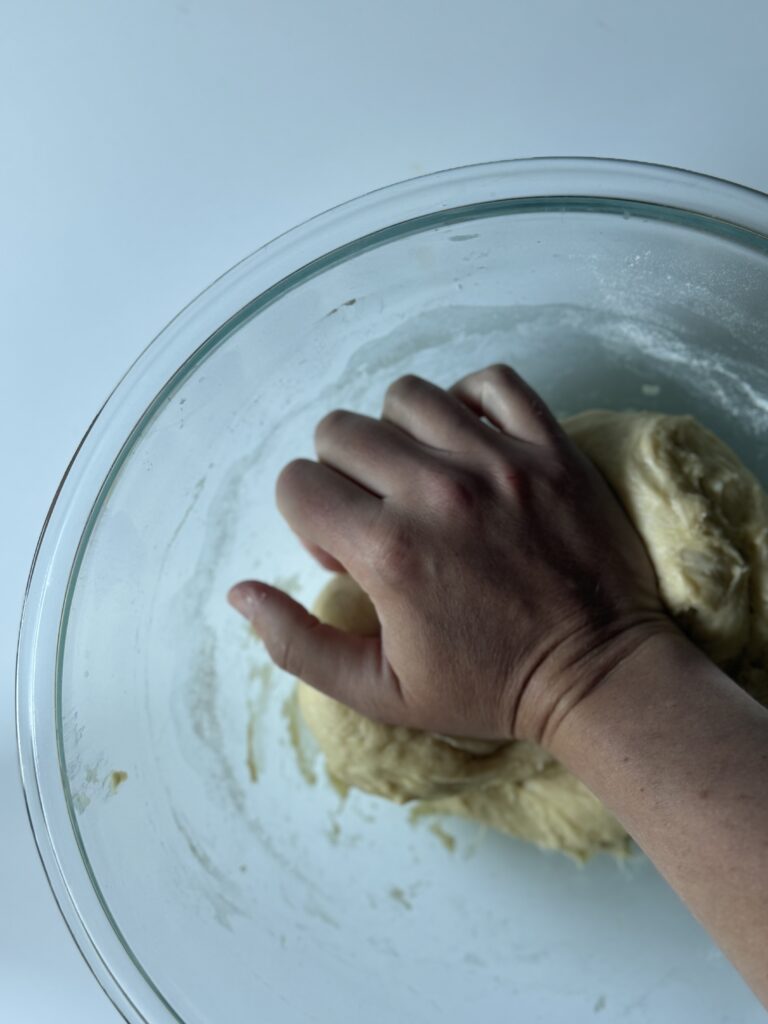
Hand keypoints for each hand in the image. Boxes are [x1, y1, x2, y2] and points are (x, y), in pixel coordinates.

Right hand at [229, 364, 673, 746]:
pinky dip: (469, 402)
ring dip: (399, 434)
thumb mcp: (378, 692)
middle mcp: (436, 493)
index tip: (349, 553)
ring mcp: (499, 462)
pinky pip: (491, 382)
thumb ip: (298, 644)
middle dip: (342, 474)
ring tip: (425, 478)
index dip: (309, 519)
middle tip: (383, 517)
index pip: (296, 483)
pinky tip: (470, 444)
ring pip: (406, 396)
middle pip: (340, 431)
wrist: (597, 675)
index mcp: (387, 552)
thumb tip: (239, 592)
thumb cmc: (487, 686)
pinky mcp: (550, 449)